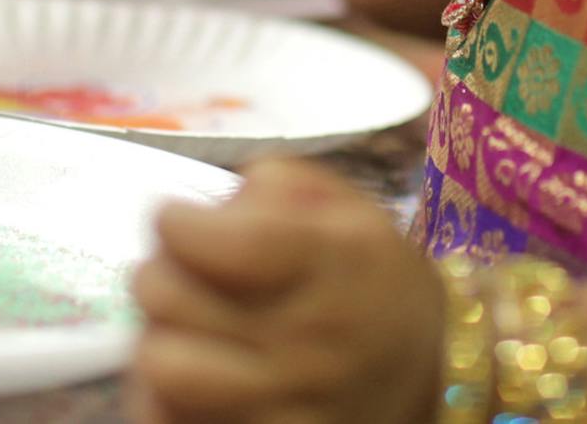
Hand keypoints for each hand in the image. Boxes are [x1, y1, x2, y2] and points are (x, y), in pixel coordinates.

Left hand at [131, 160, 442, 423]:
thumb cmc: (376, 283)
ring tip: (180, 322)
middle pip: (172, 299)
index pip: (224, 243)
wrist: (429, 378)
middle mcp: (305, 343)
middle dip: (161, 269)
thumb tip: (213, 204)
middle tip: (177, 266)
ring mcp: (280, 406)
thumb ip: (281, 185)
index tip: (177, 217)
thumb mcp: (352, 212)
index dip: (177, 222)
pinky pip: (168, 419)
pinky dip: (161, 395)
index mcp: (332, 267)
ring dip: (157, 333)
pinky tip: (189, 372)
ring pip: (161, 365)